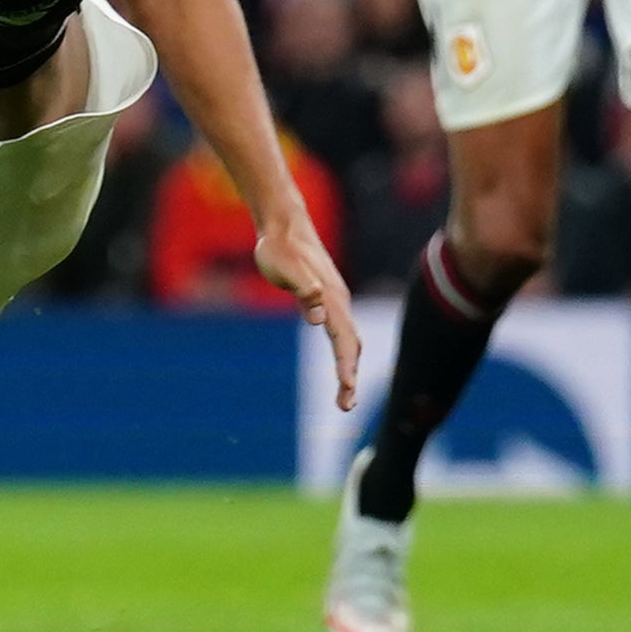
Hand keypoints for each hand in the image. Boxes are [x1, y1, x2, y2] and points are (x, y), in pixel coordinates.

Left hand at [255, 214, 358, 407]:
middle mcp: (338, 301)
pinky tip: (341, 368)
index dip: (345, 367)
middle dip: (351, 377)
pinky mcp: (328, 299)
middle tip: (345, 407)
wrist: (284, 224)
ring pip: (349, 340)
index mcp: (331, 297)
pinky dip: (345, 355)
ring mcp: (335, 300)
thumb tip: (318, 316)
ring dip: (350, 369)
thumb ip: (302, 290)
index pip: (343, 339)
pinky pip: (342, 333)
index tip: (346, 391)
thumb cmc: (279, 247)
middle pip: (352, 345)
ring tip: (345, 398)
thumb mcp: (284, 268)